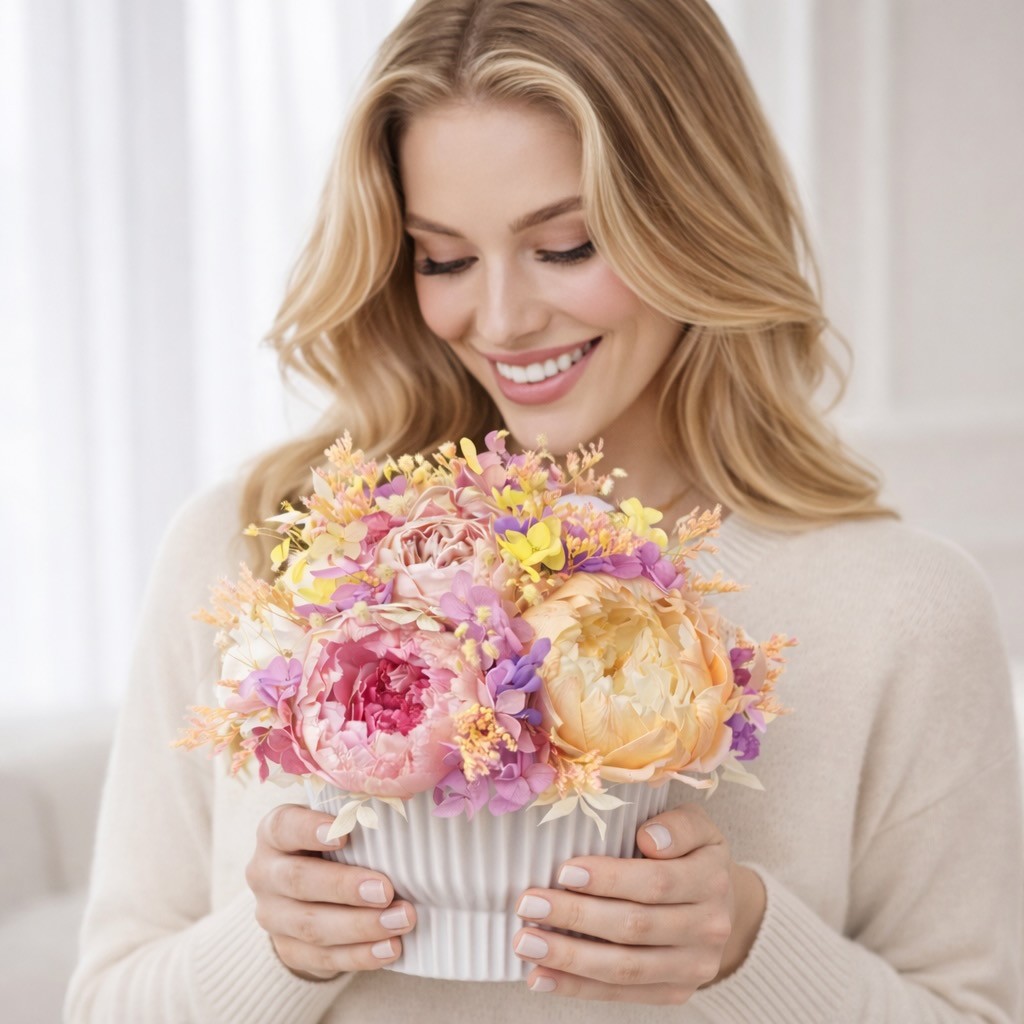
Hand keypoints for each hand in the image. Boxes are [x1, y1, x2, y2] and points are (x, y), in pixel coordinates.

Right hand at [246, 803, 415, 979]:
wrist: (312, 891)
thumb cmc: (335, 844)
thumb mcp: (338, 824)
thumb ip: (357, 820)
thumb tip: (401, 811)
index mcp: (274, 833)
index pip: (284, 827)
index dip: (310, 830)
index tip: (344, 833)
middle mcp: (265, 874)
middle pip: (298, 880)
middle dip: (344, 887)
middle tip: (385, 889)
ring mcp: (273, 916)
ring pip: (312, 926)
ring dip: (360, 925)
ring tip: (401, 919)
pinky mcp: (288, 950)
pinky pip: (323, 958)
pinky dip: (360, 955)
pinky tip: (390, 948)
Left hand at [513, 803, 765, 1003]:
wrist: (722, 904)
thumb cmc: (691, 853)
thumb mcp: (696, 825)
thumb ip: (677, 824)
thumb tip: (649, 839)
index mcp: (712, 878)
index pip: (657, 882)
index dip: (610, 879)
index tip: (564, 871)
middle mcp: (709, 927)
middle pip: (635, 927)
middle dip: (576, 917)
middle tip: (528, 905)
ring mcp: (694, 966)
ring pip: (625, 967)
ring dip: (569, 957)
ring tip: (526, 943)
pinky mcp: (676, 993)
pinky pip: (621, 993)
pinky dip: (577, 987)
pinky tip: (541, 977)